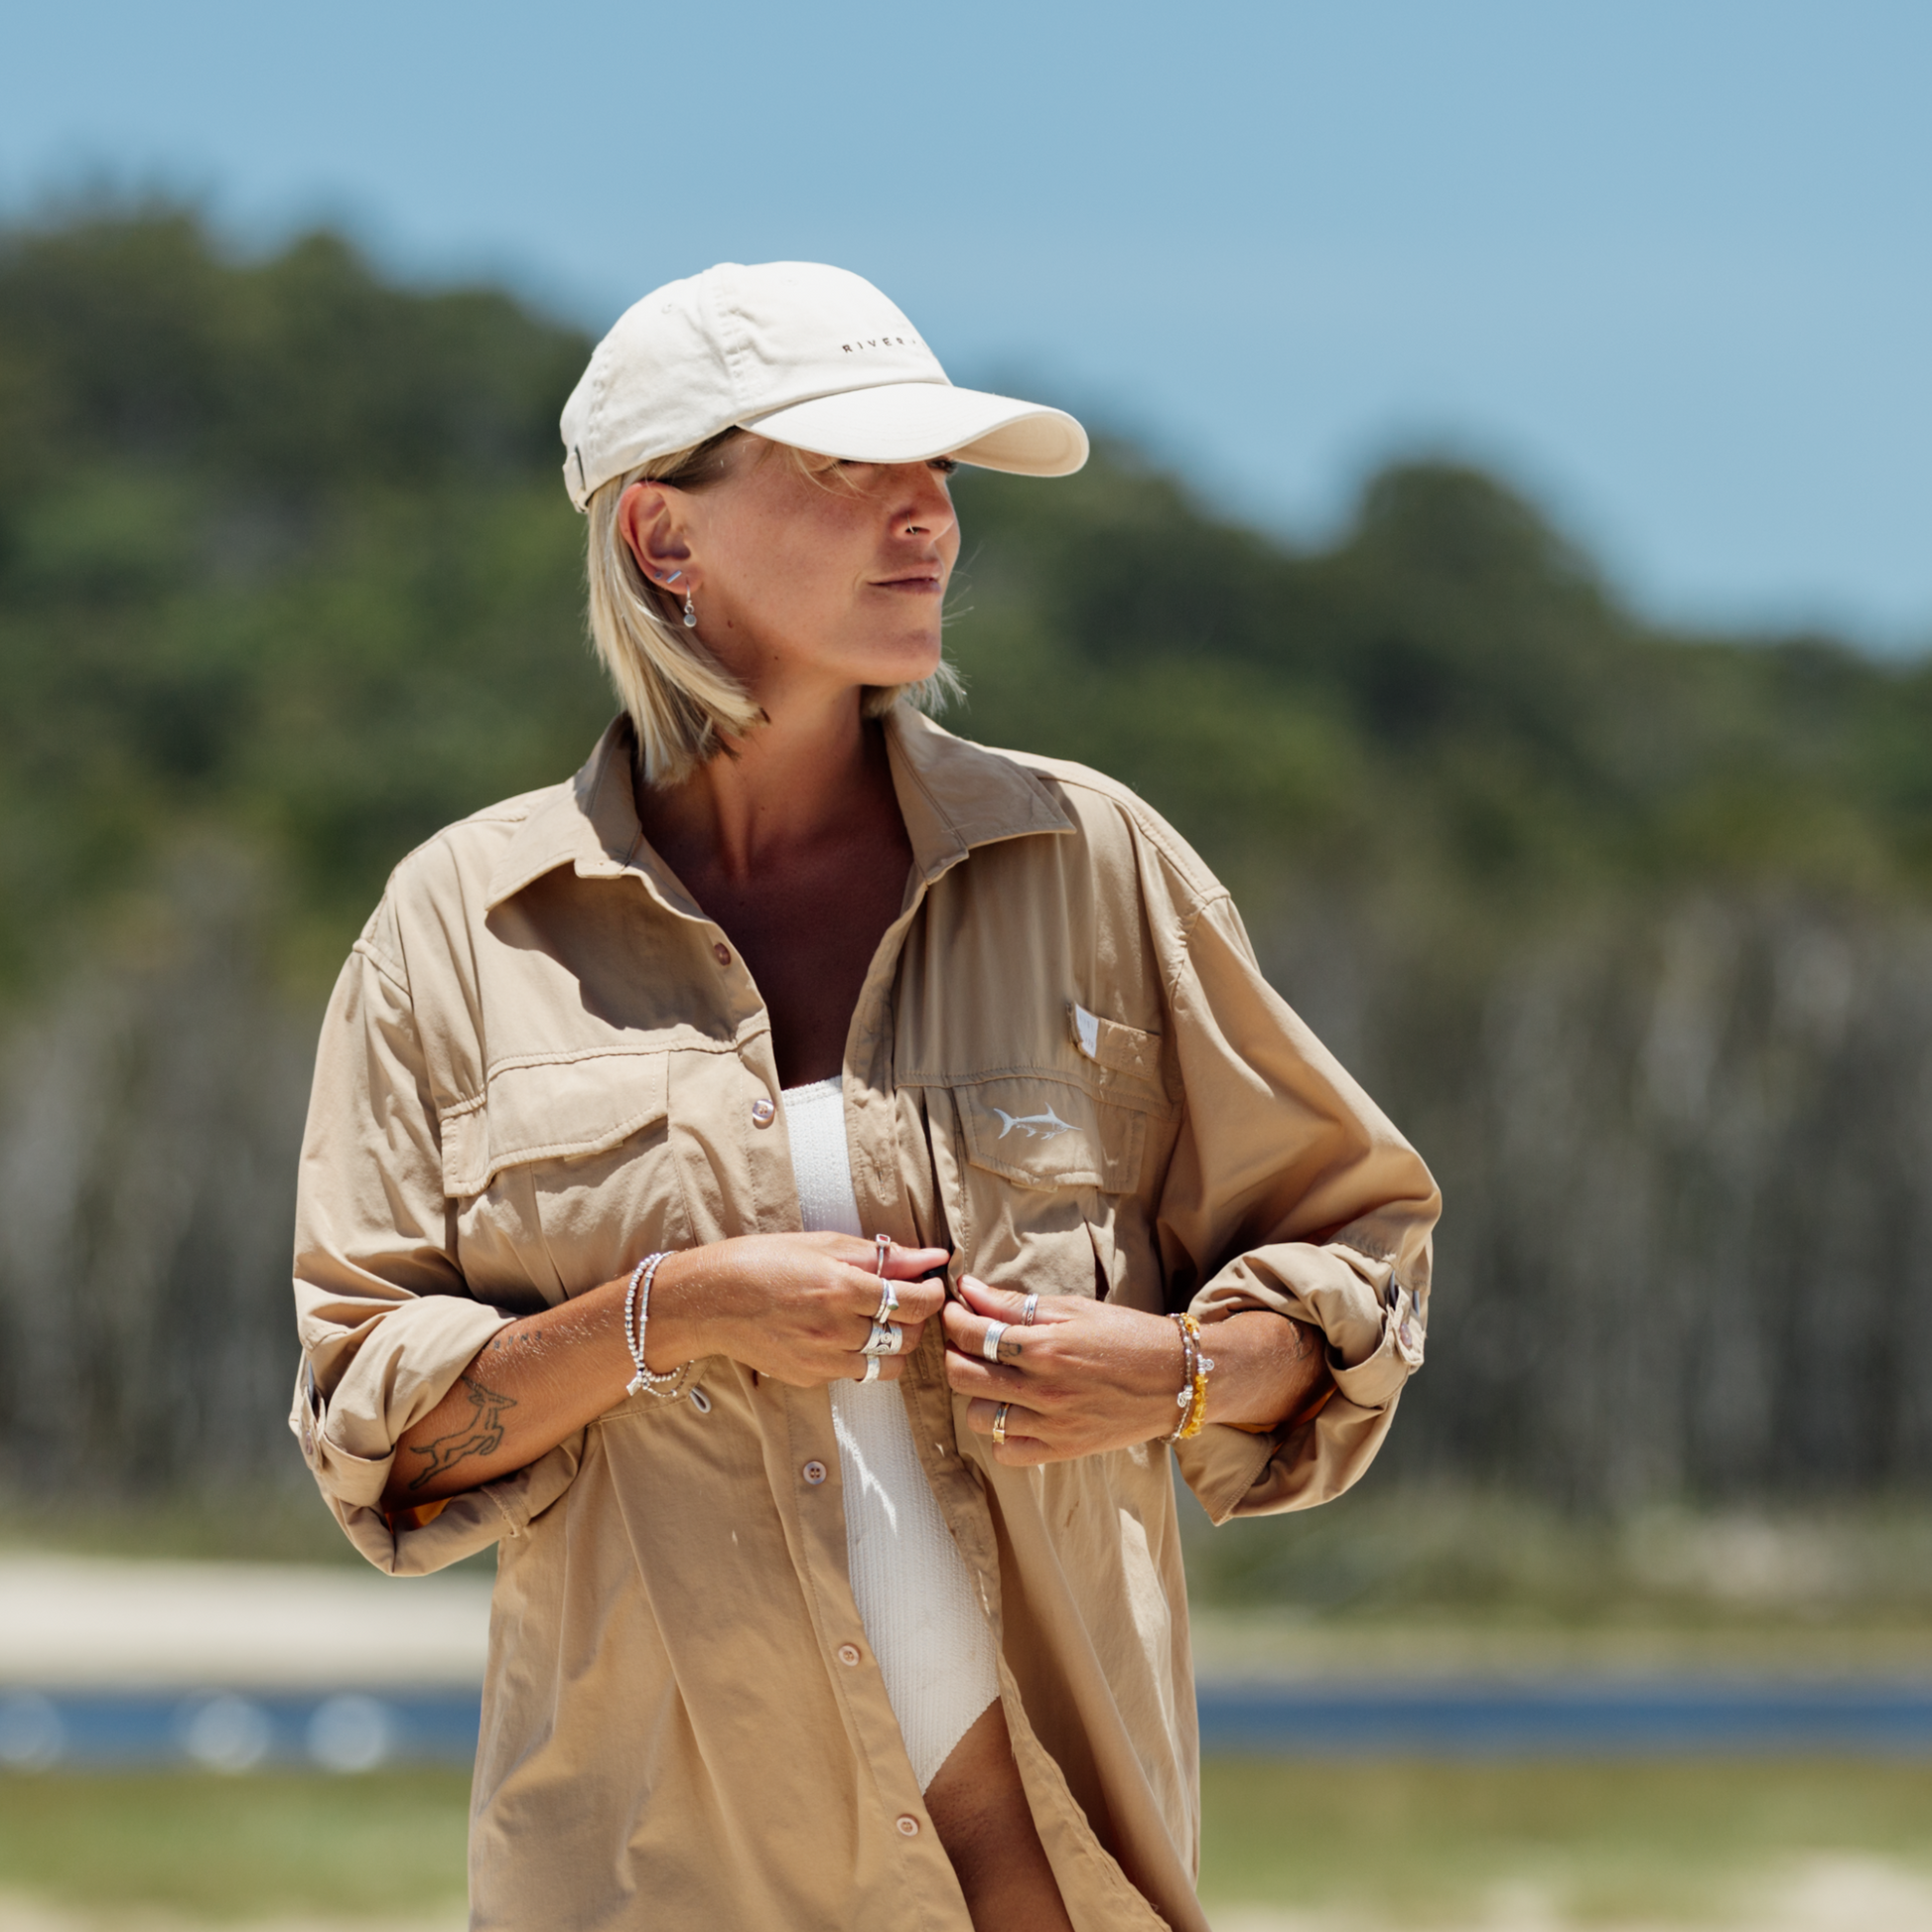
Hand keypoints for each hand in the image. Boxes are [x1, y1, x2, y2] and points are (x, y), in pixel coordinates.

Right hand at [648, 1233, 948, 1387]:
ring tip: (882, 1323)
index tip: (931, 1285)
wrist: (711, 1300)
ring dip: (896, 1344)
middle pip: (908, 1337)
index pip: (915, 1302)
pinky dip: (864, 1358)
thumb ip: (883, 1255)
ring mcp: (823, 1359)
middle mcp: (836, 1329)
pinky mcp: (811, 1378)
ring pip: (889, 1364)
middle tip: (907, 1302)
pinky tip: (847, 1336)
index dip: (933, 1294)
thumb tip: (932, 1256)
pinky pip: (856, 1374)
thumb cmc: (765, 1260)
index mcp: (842, 1287)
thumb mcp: (825, 1244)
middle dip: (918, 1320)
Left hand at [941, 1277, 1186, 1462]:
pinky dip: (999, 1433)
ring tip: (991, 1377)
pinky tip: (1012, 1412)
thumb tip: (968, 1289)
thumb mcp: (1074, 1309)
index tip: (955, 1311)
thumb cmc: (1126, 1335)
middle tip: (965, 1341)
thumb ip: (1016, 1304)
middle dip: (954, 1352)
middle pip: (963, 1376)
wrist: (1177, 1378)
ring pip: (978, 1416)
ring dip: (975, 1394)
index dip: (954, 1319)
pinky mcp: (1062, 1451)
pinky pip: (1006, 1451)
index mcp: (1045, 1347)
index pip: (973, 1334)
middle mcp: (1043, 1390)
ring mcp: (1051, 1426)